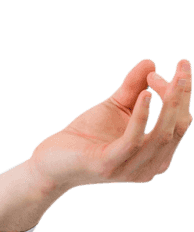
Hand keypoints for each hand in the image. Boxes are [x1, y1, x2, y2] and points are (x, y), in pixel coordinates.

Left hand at [28, 57, 191, 191]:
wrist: (51, 160)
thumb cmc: (85, 135)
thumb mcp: (114, 107)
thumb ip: (133, 88)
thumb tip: (151, 62)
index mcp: (157, 155)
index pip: (181, 122)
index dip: (183, 94)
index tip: (179, 66)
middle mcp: (150, 167)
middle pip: (177, 127)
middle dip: (182, 95)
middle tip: (183, 65)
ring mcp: (130, 170)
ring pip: (160, 135)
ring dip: (167, 104)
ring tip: (163, 77)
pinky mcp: (109, 165)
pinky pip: (132, 140)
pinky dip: (141, 116)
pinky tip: (144, 95)